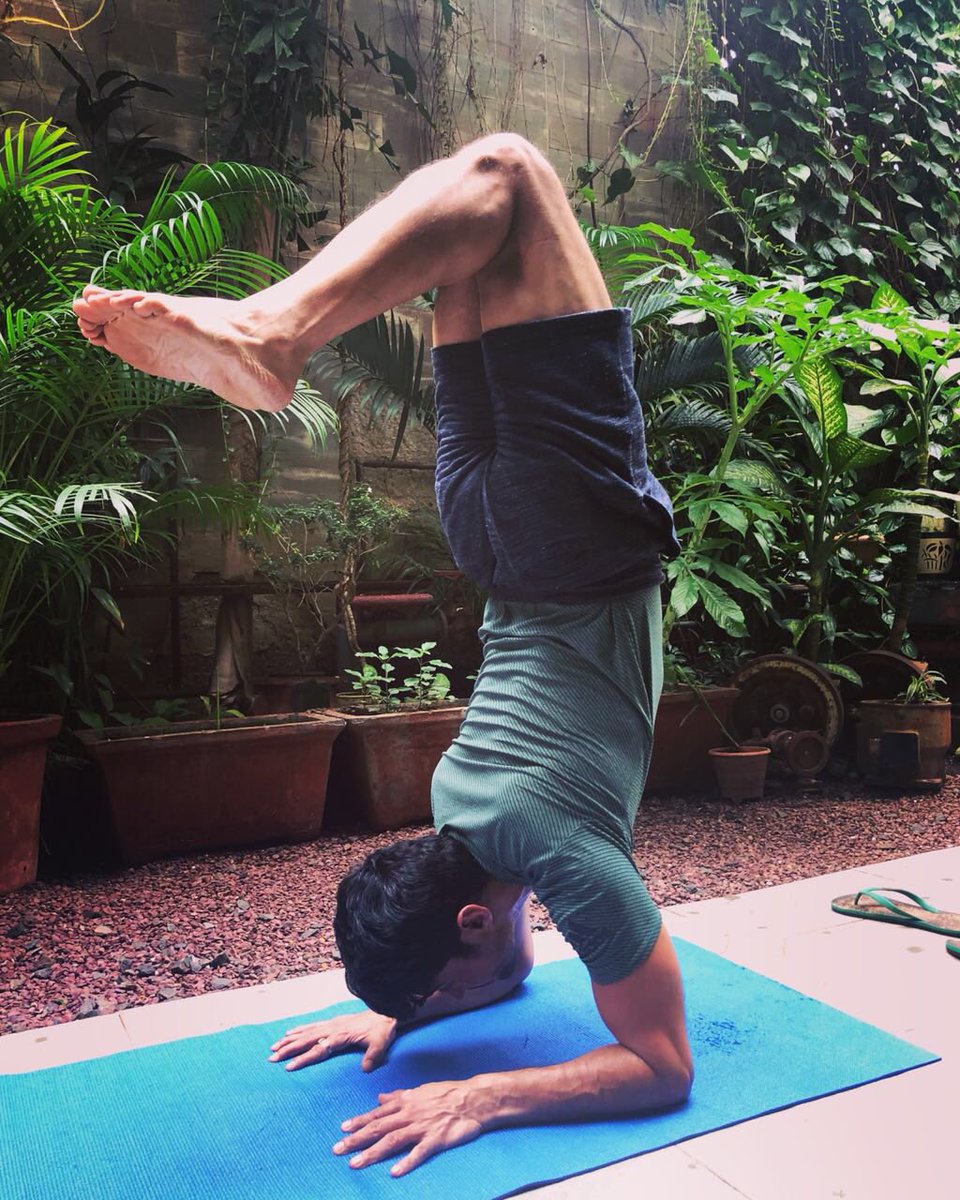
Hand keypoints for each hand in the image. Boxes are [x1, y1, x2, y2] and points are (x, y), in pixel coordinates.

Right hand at [268, 1011, 397, 1071]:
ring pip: (306, 1032)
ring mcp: (331, 1024)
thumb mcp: (380, 1044)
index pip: (318, 1049)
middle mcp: (333, 1028)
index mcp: (341, 1035)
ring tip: (274, 1047)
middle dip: (288, 1048)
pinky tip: (290, 1032)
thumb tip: (365, 1069)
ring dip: (290, 1039)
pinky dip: (299, 1029)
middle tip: (272, 1057)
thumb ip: (373, 1057)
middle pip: (306, 1039)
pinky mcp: (333, 1022)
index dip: (304, 1058)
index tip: (289, 1066)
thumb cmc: (382, 1029)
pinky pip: (312, 1025)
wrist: (386, 1011)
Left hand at [333, 1078, 493, 1176]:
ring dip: (372, 1152)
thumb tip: (380, 1098)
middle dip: (356, 1139)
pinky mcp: (436, 1139)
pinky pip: (419, 1152)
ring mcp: (422, 1127)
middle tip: (338, 1149)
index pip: (377, 1114)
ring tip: (355, 1164)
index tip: (342, 1129)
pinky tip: (394, 1172)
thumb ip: (399, 1097)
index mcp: (405, 1102)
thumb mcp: (420, 1091)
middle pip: (379, 1128)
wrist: (473, 1099)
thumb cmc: (447, 1094)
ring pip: (392, 1140)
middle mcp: (410, 1114)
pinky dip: (406, 1162)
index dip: (359, 1122)